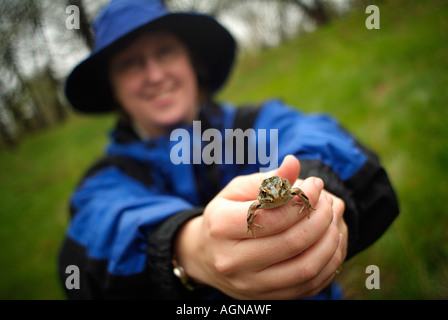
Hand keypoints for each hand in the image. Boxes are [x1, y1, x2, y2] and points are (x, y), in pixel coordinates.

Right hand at [175, 155, 346, 298]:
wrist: (206, 255)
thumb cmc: (225, 215)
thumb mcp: (237, 191)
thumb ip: (267, 179)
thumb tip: (294, 163)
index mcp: (221, 227)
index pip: (271, 215)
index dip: (301, 199)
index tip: (315, 185)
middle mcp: (232, 260)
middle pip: (291, 242)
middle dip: (319, 219)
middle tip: (328, 203)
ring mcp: (250, 284)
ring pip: (304, 268)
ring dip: (328, 242)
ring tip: (332, 221)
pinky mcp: (265, 298)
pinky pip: (307, 286)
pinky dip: (326, 264)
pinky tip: (329, 243)